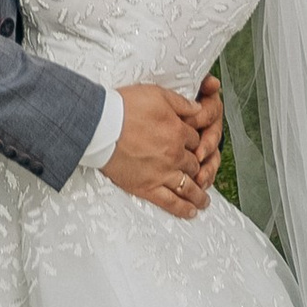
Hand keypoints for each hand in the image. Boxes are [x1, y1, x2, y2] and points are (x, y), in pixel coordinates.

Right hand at [103, 74, 222, 221]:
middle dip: (198, 168)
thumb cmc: (126, 107)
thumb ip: (181, 103)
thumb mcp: (157, 94)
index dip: (195, 142)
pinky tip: (191, 212)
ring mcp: (162, 173)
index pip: (196, 140)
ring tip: (204, 201)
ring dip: (199, 195)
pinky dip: (182, 209)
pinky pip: (170, 202)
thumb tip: (199, 107)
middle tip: (202, 175)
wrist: (102, 126)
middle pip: (194, 164)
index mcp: (178, 132)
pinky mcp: (147, 187)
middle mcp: (174, 155)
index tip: (193, 146)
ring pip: (188, 187)